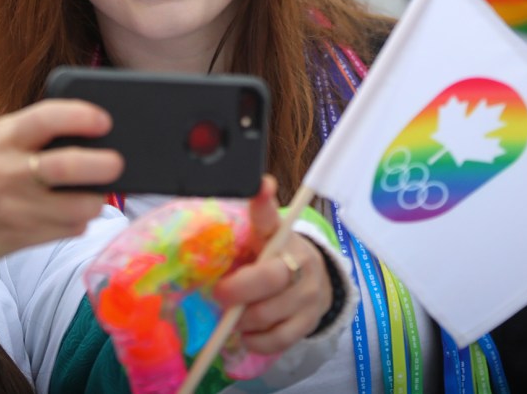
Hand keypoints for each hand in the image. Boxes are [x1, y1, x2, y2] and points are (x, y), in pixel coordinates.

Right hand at [0, 99, 123, 279]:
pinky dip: (78, 222)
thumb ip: (33, 134)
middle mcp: (10, 170)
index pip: (48, 117)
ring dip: (95, 201)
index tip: (105, 121)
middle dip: (104, 165)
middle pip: (69, 165)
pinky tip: (71, 214)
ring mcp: (17, 206)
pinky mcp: (21, 237)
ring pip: (78, 206)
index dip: (82, 116)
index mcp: (4, 137)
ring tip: (95, 194)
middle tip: (117, 163)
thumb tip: (91, 135)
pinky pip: (68, 229)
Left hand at [213, 175, 334, 354]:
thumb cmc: (272, 257)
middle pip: (268, 278)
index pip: (269, 216)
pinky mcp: (309, 322)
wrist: (314, 281)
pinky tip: (248, 333)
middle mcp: (298, 260)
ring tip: (234, 315)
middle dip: (237, 291)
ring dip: (242, 319)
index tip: (261, 185)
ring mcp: (307, 293)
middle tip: (220, 294)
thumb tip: (213, 219)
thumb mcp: (258, 237)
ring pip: (268, 313)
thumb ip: (240, 231)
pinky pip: (277, 339)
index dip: (263, 201)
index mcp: (278, 234)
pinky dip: (256, 340)